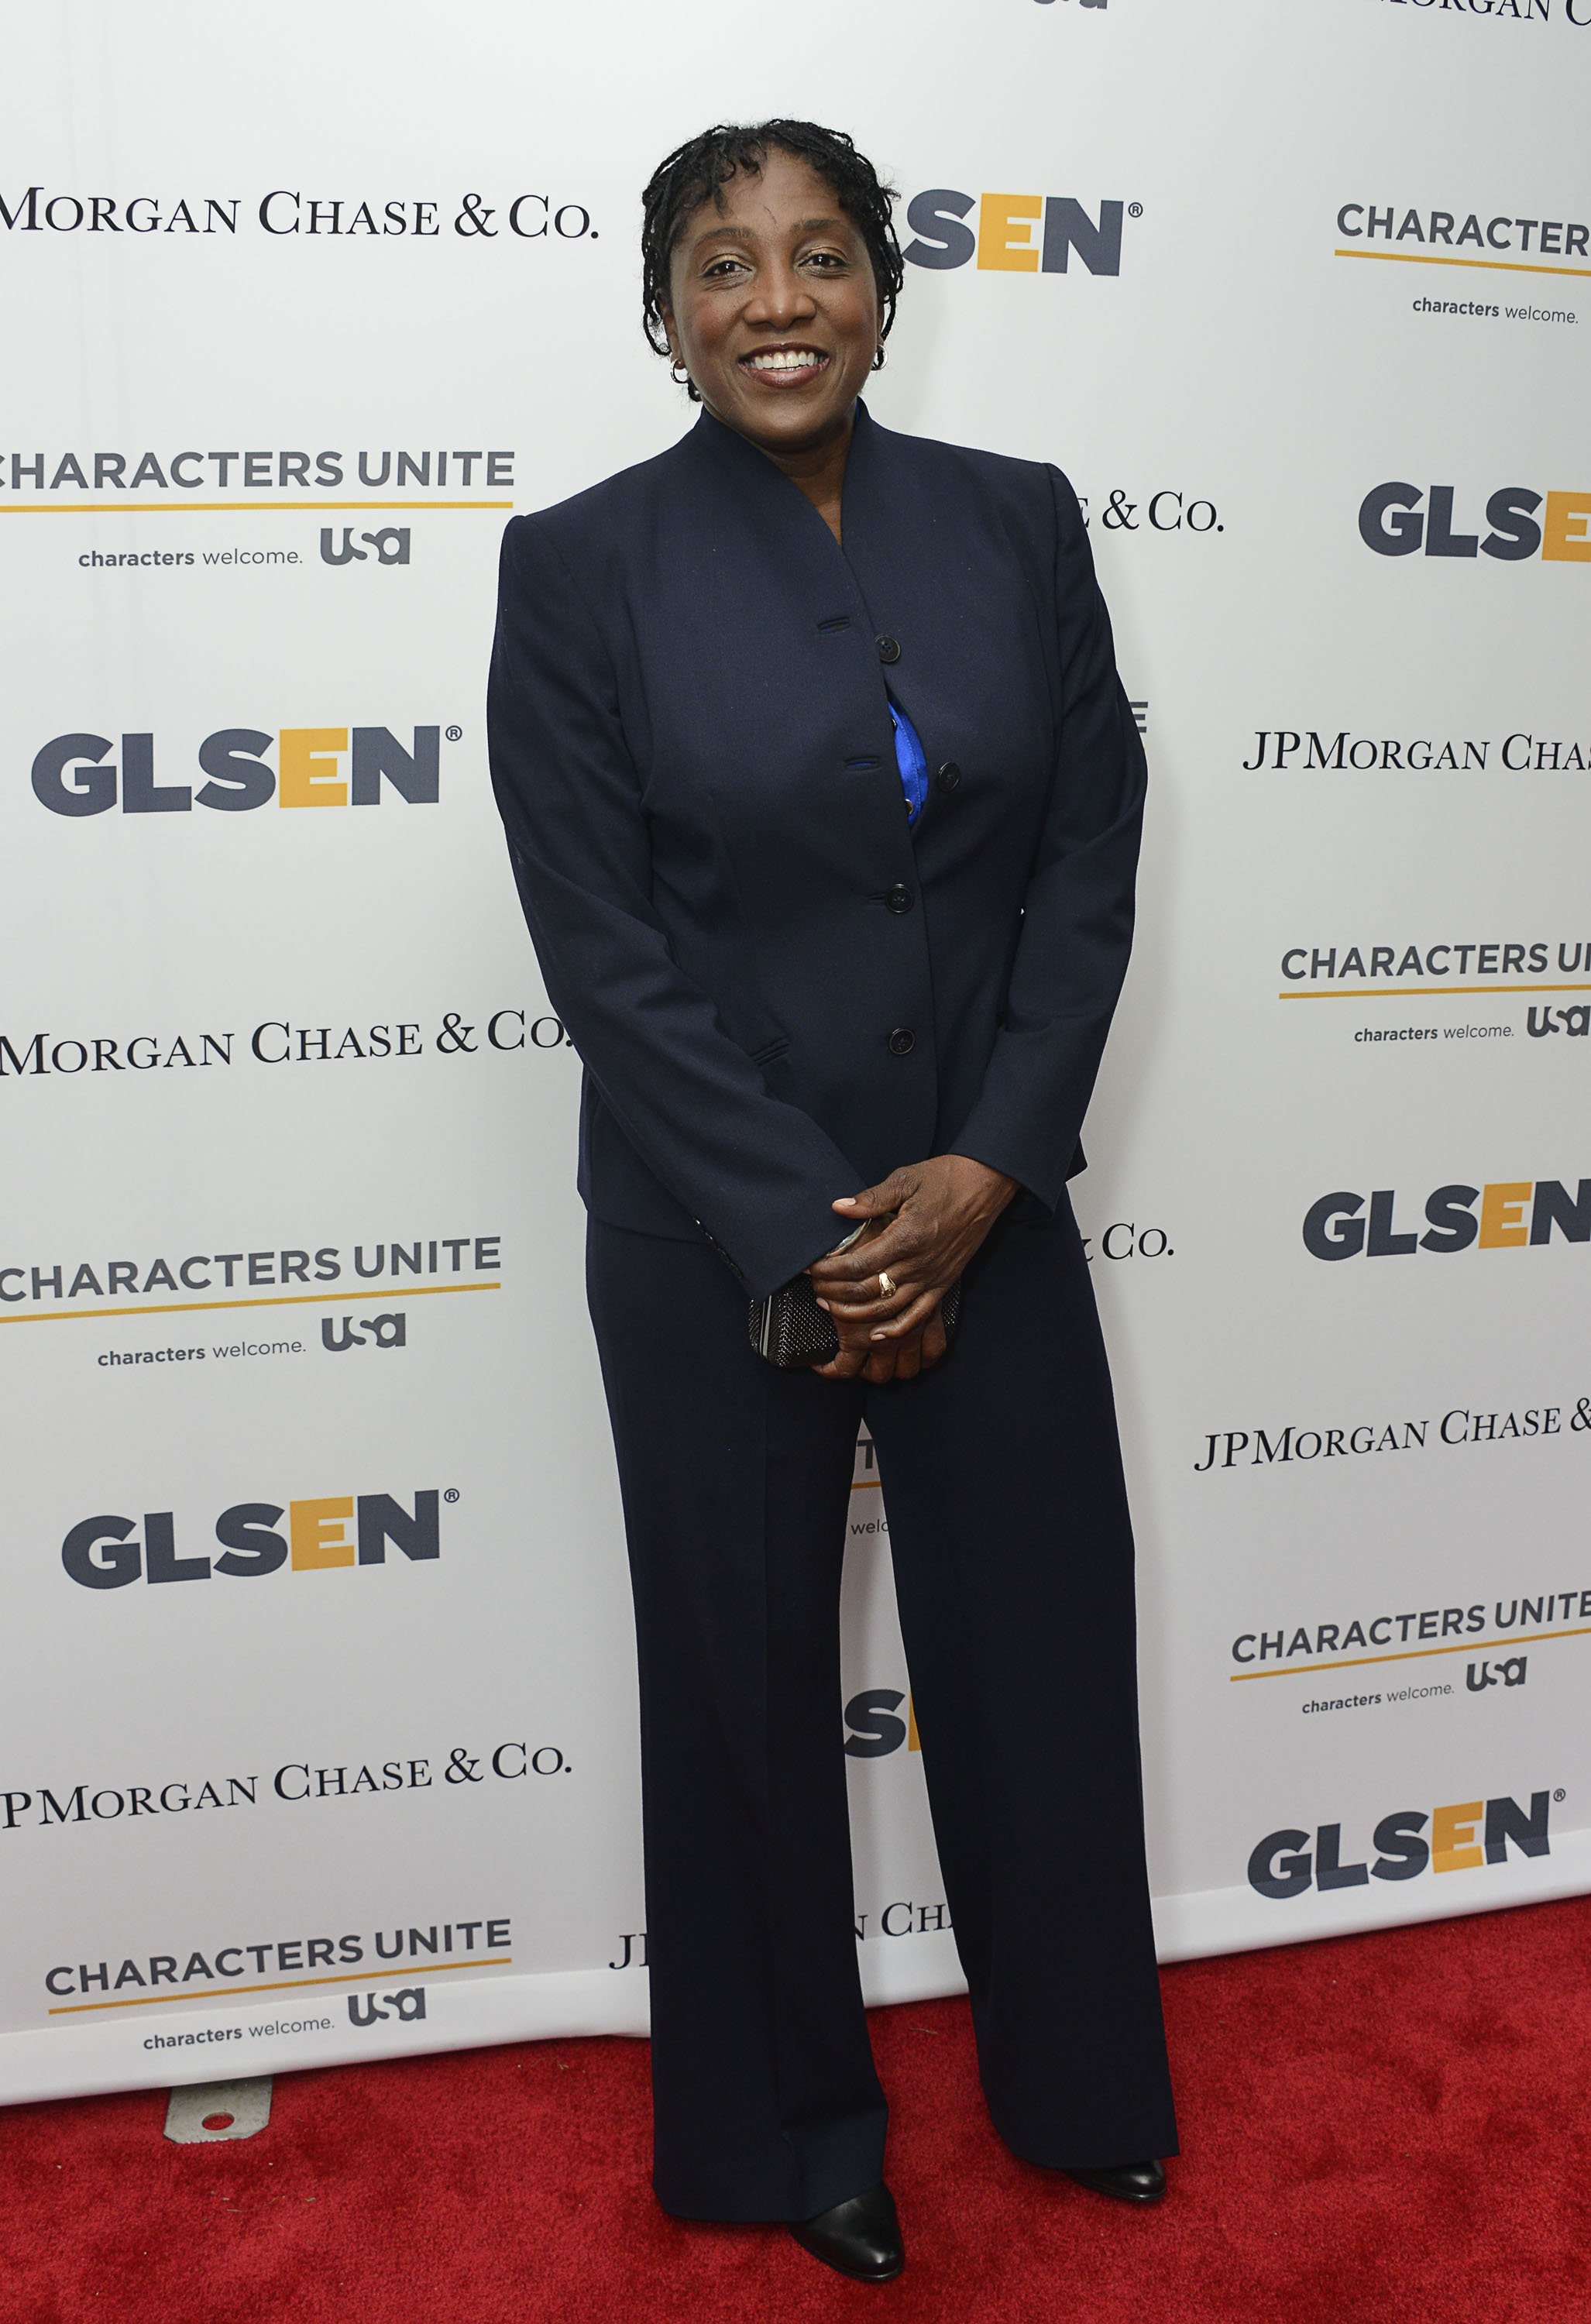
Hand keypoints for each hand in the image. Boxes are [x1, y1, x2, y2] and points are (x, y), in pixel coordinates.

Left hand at [805, 1155, 1017, 1382]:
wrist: (985, 1185)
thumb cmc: (944, 1178)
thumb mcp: (905, 1179)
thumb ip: (871, 1198)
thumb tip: (838, 1208)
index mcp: (907, 1237)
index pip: (858, 1265)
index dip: (829, 1270)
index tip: (810, 1267)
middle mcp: (919, 1263)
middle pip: (867, 1291)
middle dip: (834, 1292)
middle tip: (814, 1286)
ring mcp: (932, 1278)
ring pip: (887, 1309)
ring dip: (855, 1313)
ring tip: (830, 1305)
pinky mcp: (943, 1284)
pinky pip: (918, 1317)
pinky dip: (896, 1329)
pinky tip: (875, 1333)